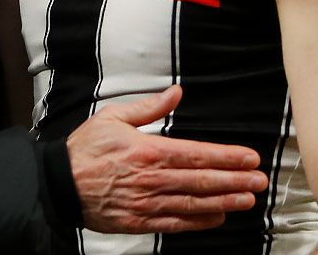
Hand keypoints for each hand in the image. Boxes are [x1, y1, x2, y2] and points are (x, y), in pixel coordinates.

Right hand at [65, 85, 267, 233]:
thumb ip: (149, 107)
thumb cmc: (84, 151)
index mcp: (148, 151)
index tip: (249, 158)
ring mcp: (147, 204)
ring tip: (247, 200)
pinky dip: (199, 222)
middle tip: (259, 181)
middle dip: (235, 181)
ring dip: (224, 202)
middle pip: (202, 182)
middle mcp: (152, 180)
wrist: (58, 185)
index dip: (227, 158)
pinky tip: (218, 218)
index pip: (197, 155)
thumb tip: (176, 92)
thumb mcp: (113, 117)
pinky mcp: (140, 222)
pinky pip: (176, 224)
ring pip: (194, 205)